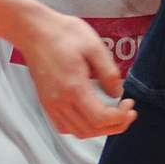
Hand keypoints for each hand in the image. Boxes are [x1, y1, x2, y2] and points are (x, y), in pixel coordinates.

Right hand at [13, 10, 135, 137]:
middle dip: (115, 125)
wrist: (34, 31)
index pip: (101, 118)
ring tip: (114, 116)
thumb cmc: (62, 34)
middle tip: (128, 112)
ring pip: (78, 132)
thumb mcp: (94, 46)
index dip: (120, 116)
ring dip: (100, 129)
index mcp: (74, 87)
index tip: (130, 104)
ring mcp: (51, 105)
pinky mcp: (46, 103)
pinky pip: (65, 127)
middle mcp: (60, 101)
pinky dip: (82, 128)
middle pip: (91, 130)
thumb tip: (117, 93)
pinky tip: (91, 116)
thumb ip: (109, 73)